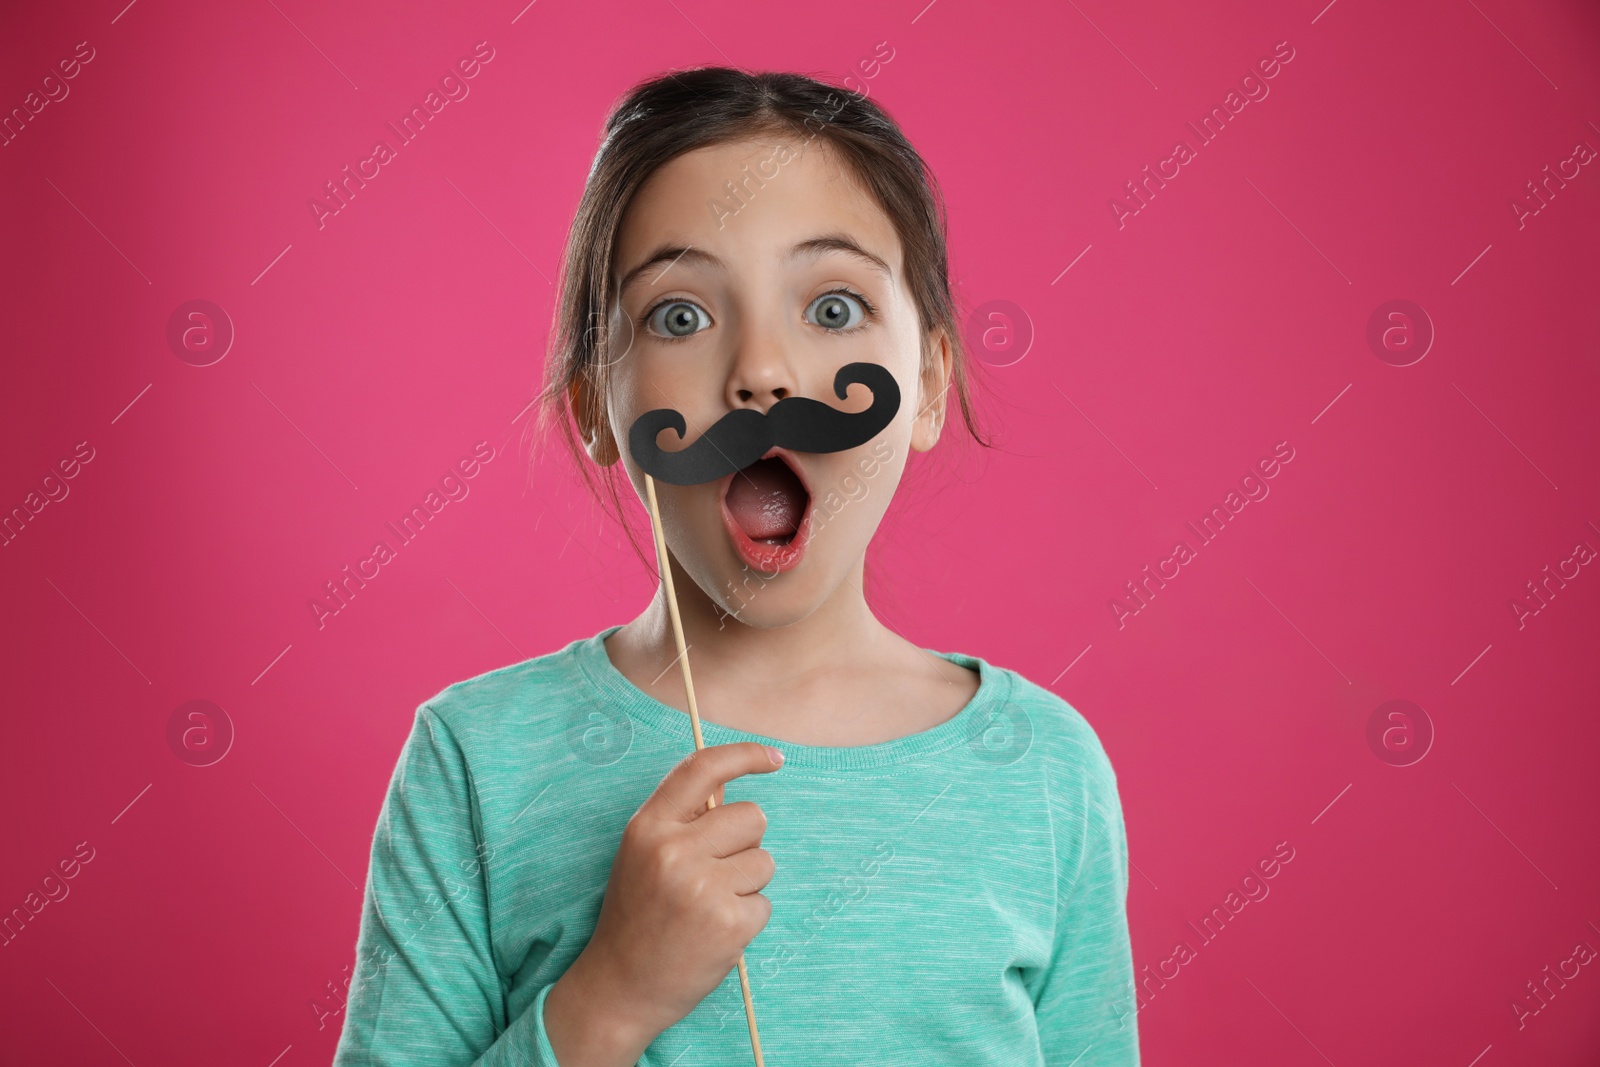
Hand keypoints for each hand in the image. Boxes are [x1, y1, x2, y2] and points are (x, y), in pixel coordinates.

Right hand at [562, 742, 783, 1050]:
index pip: (702, 769)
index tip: (774, 758)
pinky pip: (764, 903)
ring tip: (708, 909)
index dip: (744, 755)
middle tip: (713, 876)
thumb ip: (682, 820)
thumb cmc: (636, 917)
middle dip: (745, 843)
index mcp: (648, 827)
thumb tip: (730, 787)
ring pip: (764, 860)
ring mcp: (702, 887)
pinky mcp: (728, 923)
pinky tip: (715, 934)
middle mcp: (673, 850)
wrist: (619, 988)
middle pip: (751, 816)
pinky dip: (747, 919)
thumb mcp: (642, 856)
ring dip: (747, 885)